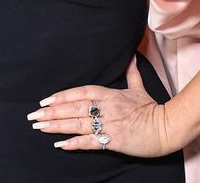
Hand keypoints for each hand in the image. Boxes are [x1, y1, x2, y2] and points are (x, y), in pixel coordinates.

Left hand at [26, 55, 179, 157]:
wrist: (166, 128)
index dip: (62, 96)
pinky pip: (91, 142)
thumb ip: (131, 72)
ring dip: (58, 126)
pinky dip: (75, 144)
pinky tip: (60, 145)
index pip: (80, 92)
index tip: (45, 101)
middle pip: (74, 108)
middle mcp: (107, 108)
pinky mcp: (114, 140)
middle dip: (52, 112)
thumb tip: (132, 55)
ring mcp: (109, 124)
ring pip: (78, 124)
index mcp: (110, 94)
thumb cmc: (151, 108)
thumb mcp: (139, 88)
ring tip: (40, 128)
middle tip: (33, 116)